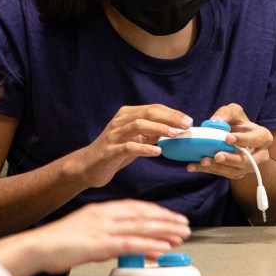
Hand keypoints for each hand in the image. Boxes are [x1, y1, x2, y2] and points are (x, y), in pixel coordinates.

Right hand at [0, 200, 190, 275]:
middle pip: (142, 215)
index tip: (170, 217)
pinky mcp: (100, 244)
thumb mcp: (85, 232)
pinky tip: (161, 248)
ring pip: (141, 227)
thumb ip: (104, 234)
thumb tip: (121, 243)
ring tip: (181, 234)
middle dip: (166, 220)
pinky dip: (148, 245)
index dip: (155, 212)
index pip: (135, 208)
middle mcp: (104, 216)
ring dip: (164, 231)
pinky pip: (130, 244)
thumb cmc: (57, 243)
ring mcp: (103, 229)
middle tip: (184, 224)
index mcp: (101, 210)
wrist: (37, 247)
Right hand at [74, 104, 192, 187]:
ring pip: (138, 125)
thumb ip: (150, 134)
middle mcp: (120, 121)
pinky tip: (157, 151)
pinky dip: (144, 148)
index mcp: (126, 115)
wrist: (88, 166)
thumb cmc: (114, 152)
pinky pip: (129, 147)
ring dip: (159, 129)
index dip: (172, 113)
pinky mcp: (110, 151)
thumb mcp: (134, 139)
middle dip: (169, 118)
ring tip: (175, 135)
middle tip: (186, 125)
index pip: (153, 108)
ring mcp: (114, 135)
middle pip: (147, 113)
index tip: (188, 120)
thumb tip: (175, 131)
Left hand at [186, 103, 272, 178]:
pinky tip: (195, 166)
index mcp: (263, 137)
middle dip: (231, 159)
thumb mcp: (234, 112)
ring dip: (218, 167)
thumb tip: (215, 121)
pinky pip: (223, 174)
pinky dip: (208, 170)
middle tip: (216, 156)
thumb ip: (227, 112)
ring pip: (235, 171)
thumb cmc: (238, 123)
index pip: (257, 139)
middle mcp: (260, 155)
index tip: (227, 138)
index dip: (243, 140)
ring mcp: (249, 167)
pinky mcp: (237, 173)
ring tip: (203, 161)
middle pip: (248, 161)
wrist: (235, 137)